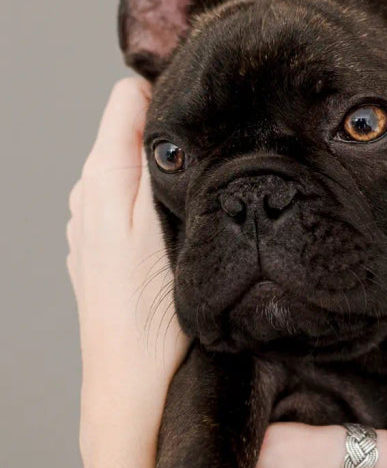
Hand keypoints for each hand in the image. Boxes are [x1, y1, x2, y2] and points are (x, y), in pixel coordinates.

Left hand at [68, 77, 187, 460]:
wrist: (132, 375)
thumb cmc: (152, 306)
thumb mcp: (160, 221)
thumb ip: (148, 158)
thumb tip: (146, 98)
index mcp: (101, 176)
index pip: (127, 97)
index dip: (167, 92)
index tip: (208, 104)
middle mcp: (87, 192)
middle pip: (130, 130)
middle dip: (170, 129)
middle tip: (218, 147)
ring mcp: (90, 219)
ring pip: (132, 165)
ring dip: (163, 164)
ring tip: (203, 185)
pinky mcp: (100, 244)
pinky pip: (127, 197)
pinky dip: (150, 194)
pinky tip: (178, 219)